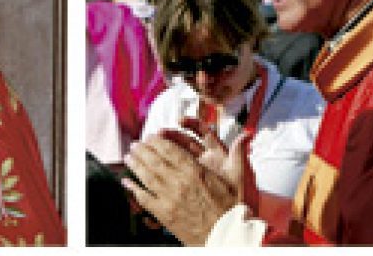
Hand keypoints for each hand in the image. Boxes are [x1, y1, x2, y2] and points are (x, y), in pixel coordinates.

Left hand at [122, 126, 249, 245]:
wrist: (228, 237)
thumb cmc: (234, 210)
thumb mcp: (240, 179)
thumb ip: (238, 154)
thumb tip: (245, 135)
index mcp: (195, 171)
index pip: (170, 149)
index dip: (157, 141)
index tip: (151, 136)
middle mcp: (180, 182)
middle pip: (154, 160)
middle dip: (143, 150)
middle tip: (135, 144)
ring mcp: (170, 198)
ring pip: (147, 176)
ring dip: (135, 164)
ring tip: (129, 157)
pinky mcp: (164, 214)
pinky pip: (144, 198)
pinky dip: (133, 189)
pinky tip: (127, 182)